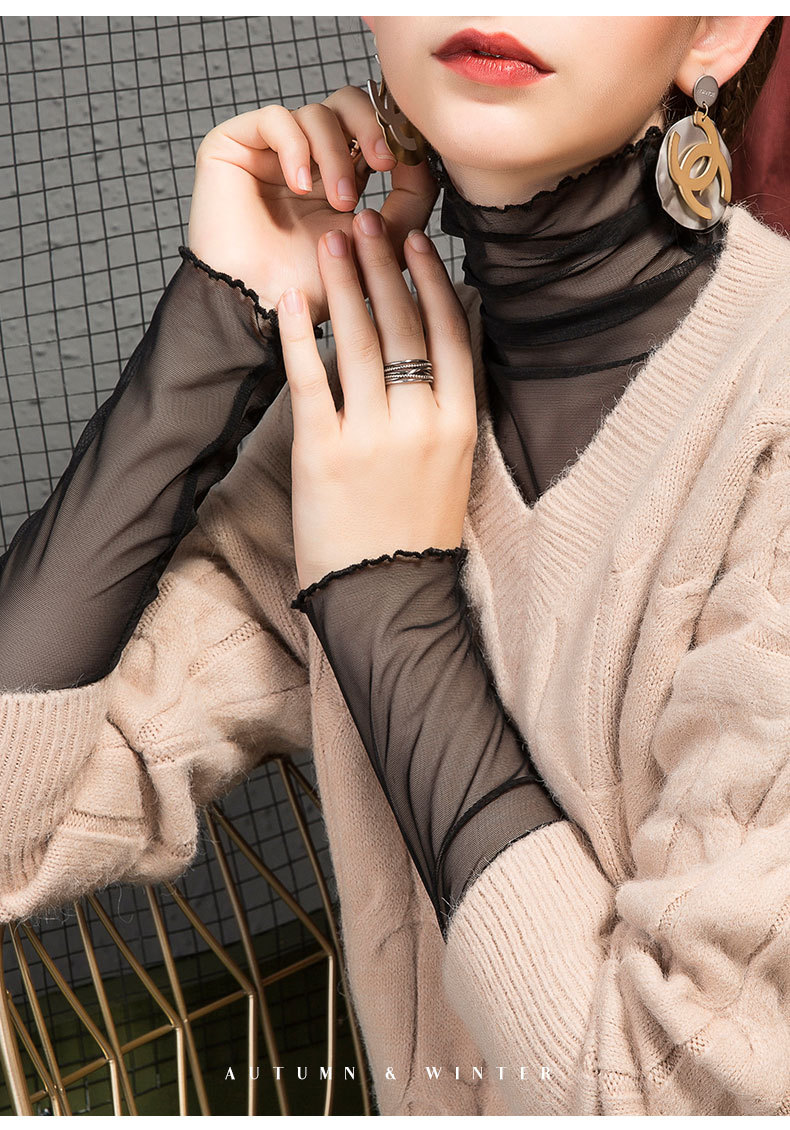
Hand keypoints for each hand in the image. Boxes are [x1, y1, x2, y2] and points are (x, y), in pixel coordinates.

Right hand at [187, 87, 438, 323]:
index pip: (371, 129)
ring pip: (317, 112)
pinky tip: (300, 186)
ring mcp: (270, 150)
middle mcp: (306, 157)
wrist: (260, 306)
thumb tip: (421, 157)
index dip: (394, 134)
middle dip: (373, 128)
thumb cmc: (311, 286)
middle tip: (384, 164)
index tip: (411, 160)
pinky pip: (276, 119)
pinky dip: (296, 148)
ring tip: (339, 203)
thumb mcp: (378, 244)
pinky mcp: (235, 144)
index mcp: (337, 176)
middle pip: (348, 103)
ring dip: (336, 156)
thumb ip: (408, 203)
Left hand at [275, 208, 477, 591]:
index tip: (416, 243)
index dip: (431, 282)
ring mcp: (371, 437)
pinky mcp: (323, 453)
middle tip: (365, 221)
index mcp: (459, 425)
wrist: (386, 592)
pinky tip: (292, 299)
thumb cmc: (417, 532)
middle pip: (402, 326)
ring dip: (345, 284)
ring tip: (333, 243)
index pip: (450, 335)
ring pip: (359, 342)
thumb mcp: (452, 468)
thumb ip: (446, 409)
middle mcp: (420, 423)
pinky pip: (311, 379)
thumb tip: (431, 349)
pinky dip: (299, 334)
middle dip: (382, 266)